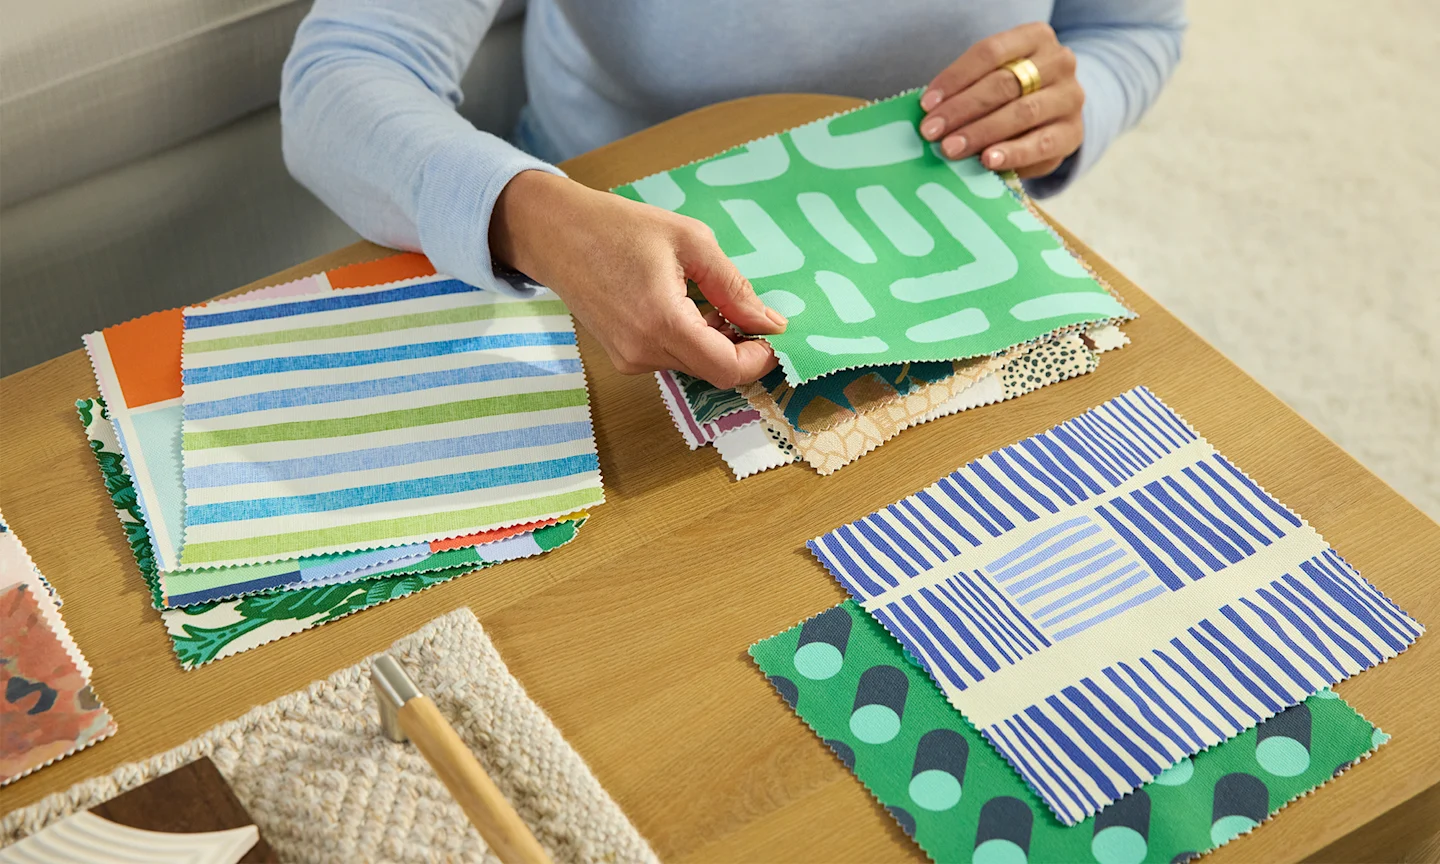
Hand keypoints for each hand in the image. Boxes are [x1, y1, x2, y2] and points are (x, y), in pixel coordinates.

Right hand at [490, 171, 785, 387]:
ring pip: (693, 365)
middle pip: (713, 371)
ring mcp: (629, 360)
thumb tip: (771, 323)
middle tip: (739, 304)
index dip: (759, 359)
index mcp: (663, 324)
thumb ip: (734, 287)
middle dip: (738, 345)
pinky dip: (688, 339)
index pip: (728, 370)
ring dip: (712, 340)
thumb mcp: (690, 241)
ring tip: (702, 294)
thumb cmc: (619, 227)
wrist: (554, 233)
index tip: (771, 332)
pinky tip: (679, 303)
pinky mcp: (621, 358)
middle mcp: (643, 353)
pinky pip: (671, 358)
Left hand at [919, 22, 1083, 178]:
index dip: (955, 78)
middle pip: (1003, 84)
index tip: (926, 104)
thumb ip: (970, 88)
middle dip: (961, 109)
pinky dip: (1012, 153)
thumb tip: (930, 112)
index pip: (990, 52)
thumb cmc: (1013, 94)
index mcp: (1035, 37)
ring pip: (1021, 113)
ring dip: (980, 132)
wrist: (1056, 115)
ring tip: (951, 148)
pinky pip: (1041, 143)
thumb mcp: (994, 77)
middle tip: (931, 131)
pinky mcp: (1073, 132)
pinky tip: (988, 161)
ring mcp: (1070, 97)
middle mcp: (1059, 62)